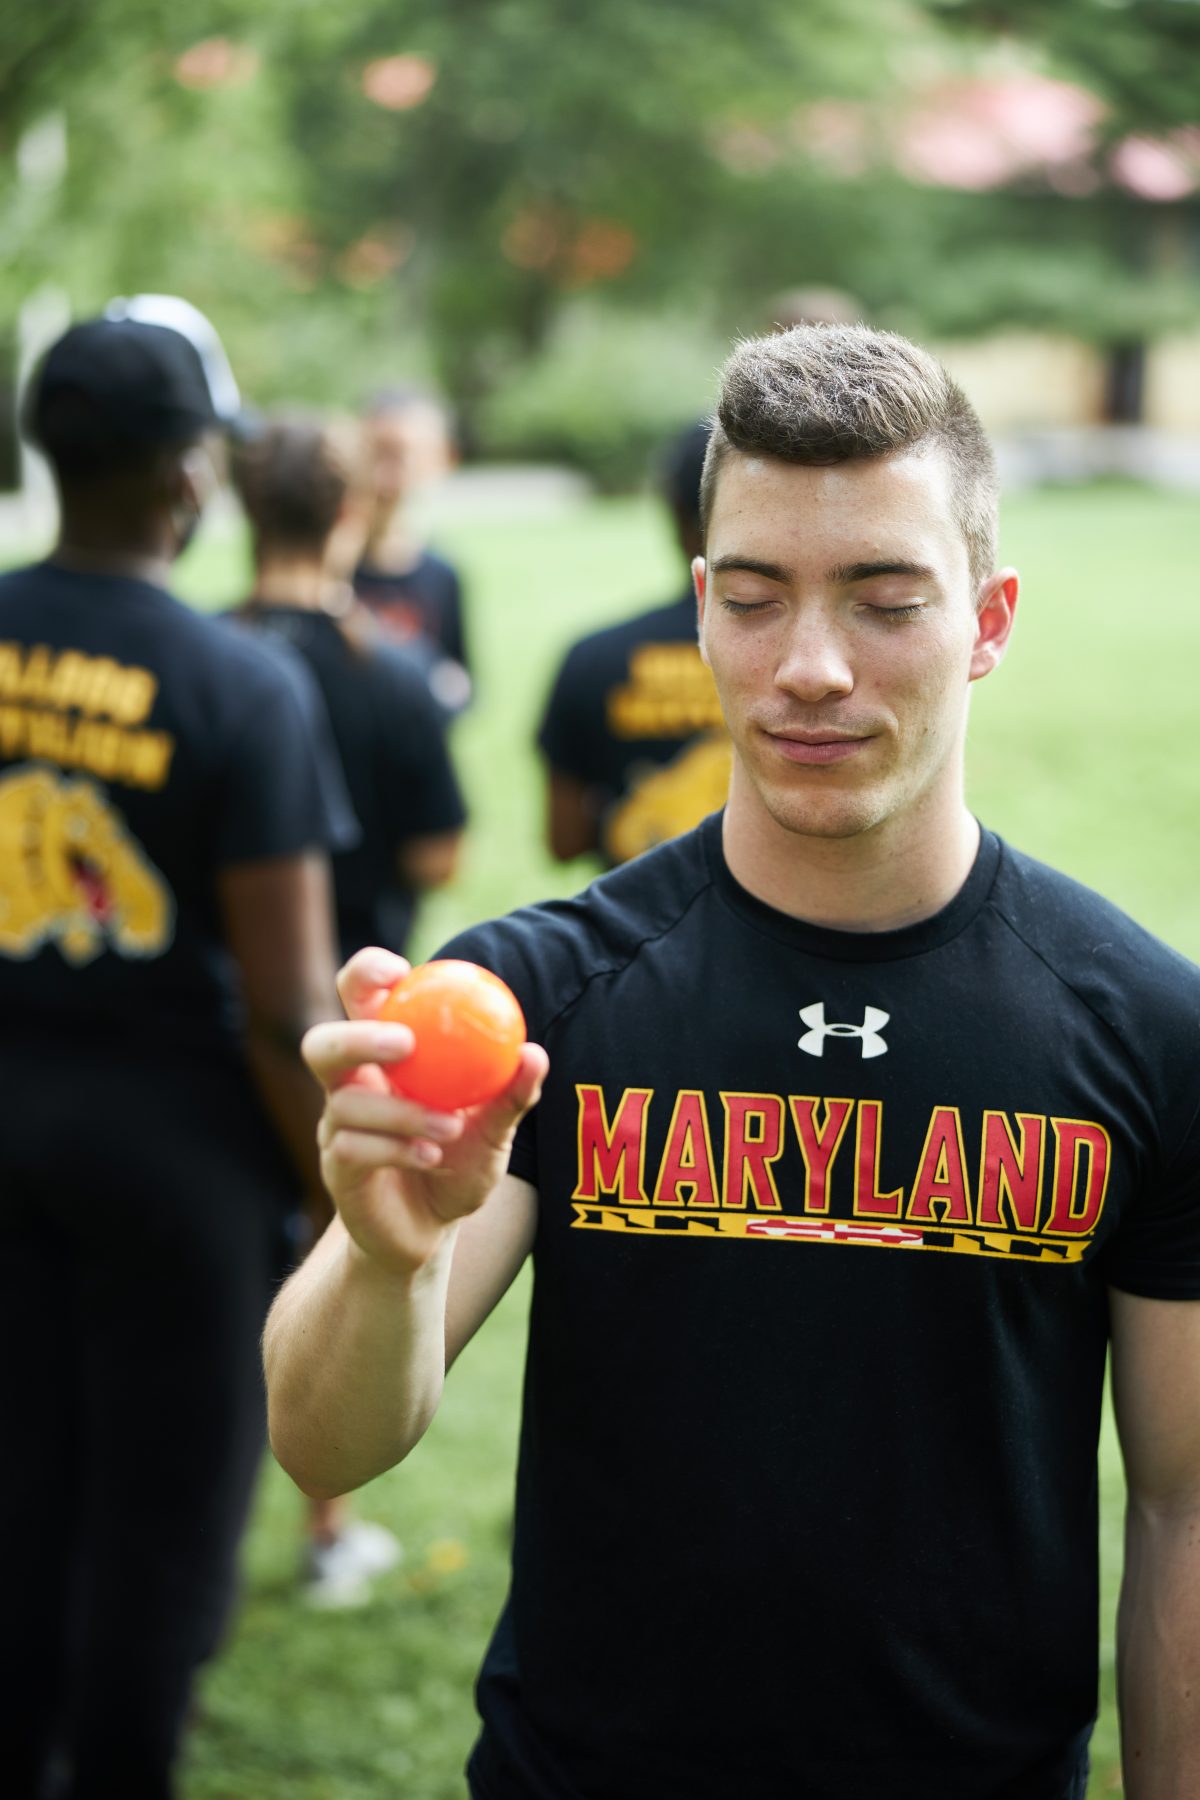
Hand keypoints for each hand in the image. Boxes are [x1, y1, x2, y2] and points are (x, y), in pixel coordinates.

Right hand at [303, 948, 547, 1277]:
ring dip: (401, 1112)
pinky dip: (395, 1149)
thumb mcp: (495, 1128)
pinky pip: (351, 1149)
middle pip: (322, 1044)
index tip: (399, 971)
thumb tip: (534, 1053)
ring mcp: (335, 1127)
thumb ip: (512, 1093)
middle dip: (357, 1037)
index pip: (358, 998)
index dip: (366, 973)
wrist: (432, 1229)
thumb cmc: (460, 1162)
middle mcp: (349, 1085)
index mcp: (383, 1056)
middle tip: (406, 1044)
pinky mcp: (335, 1169)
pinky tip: (430, 1156)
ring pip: (345, 1103)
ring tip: (449, 1127)